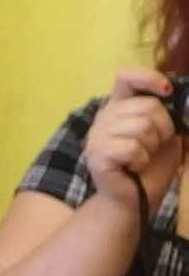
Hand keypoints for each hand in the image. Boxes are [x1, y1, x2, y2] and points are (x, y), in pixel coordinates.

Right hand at [83, 69, 184, 225]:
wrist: (136, 199)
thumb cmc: (151, 166)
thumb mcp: (167, 135)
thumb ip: (169, 115)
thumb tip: (180, 102)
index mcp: (119, 107)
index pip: (126, 77)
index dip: (148, 78)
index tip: (167, 92)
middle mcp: (104, 118)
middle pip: (147, 106)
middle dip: (164, 129)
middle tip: (155, 146)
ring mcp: (96, 136)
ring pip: (142, 127)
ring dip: (152, 147)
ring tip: (143, 158)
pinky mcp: (96, 156)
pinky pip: (131, 148)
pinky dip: (140, 160)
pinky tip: (132, 168)